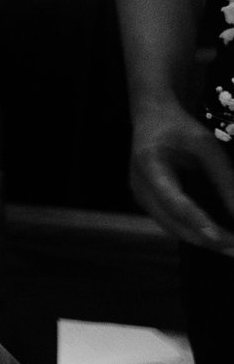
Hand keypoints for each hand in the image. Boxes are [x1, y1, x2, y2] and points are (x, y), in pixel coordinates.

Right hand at [128, 100, 233, 254]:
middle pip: (172, 222)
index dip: (197, 220)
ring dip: (203, 239)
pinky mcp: (148, 203)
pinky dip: (195, 231)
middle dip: (206, 239)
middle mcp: (139, 185)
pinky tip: (218, 234)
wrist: (152, 119)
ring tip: (232, 244)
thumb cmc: (181, 129)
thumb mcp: (207, 146)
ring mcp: (141, 197)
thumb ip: (224, 180)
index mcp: (149, 163)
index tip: (221, 238)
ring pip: (173, 228)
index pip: (172, 199)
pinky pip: (172, 223)